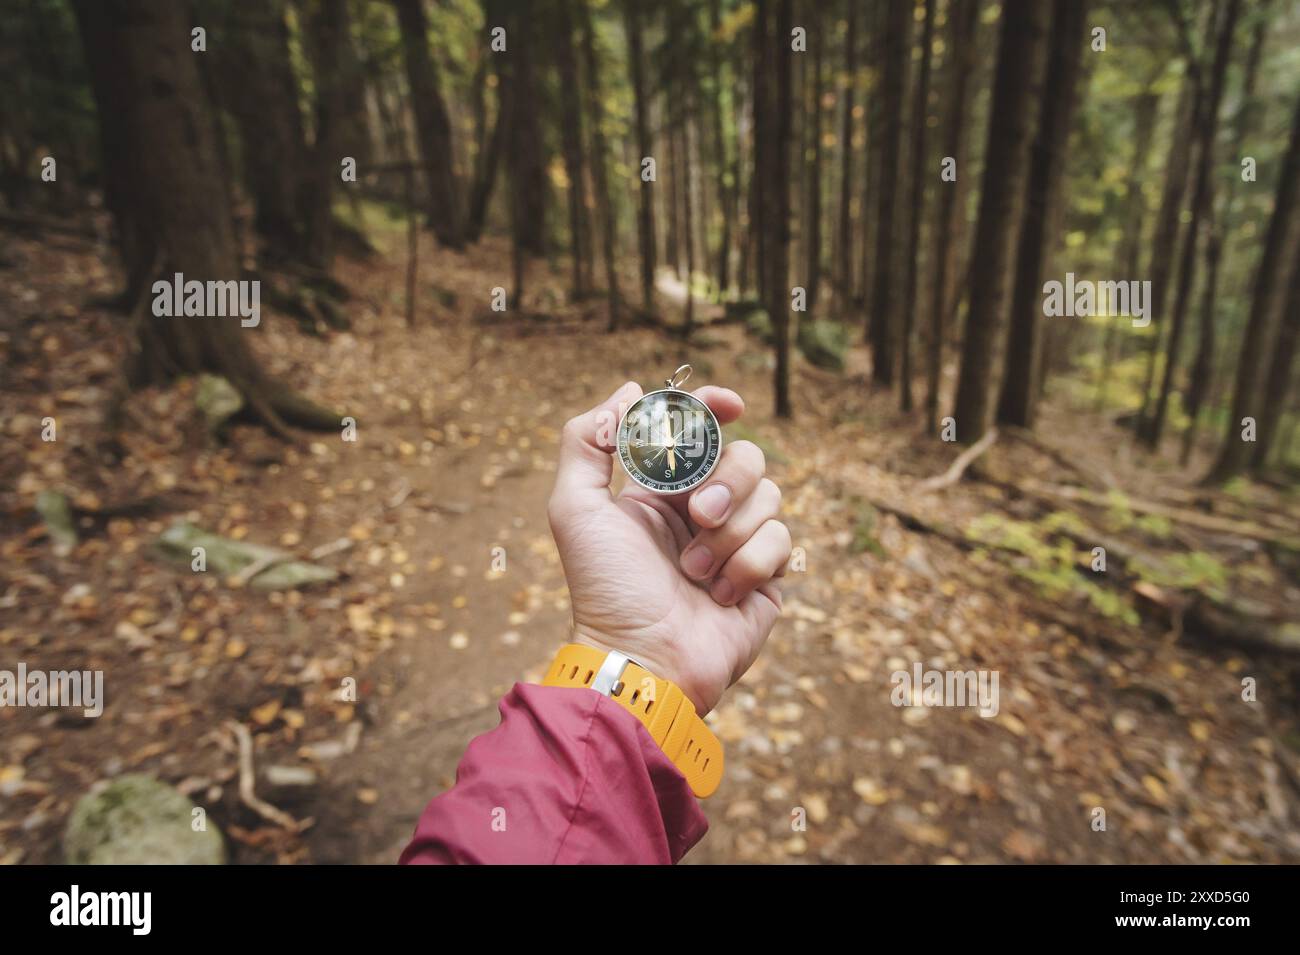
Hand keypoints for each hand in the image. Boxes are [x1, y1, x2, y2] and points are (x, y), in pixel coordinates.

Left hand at [547, 381, 790, 713]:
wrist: (644, 660)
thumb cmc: (605, 589)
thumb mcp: (575, 509)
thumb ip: (588, 442)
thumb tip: (631, 391)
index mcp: (661, 490)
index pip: (700, 430)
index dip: (716, 407)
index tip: (729, 404)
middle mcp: (702, 511)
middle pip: (746, 456)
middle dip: (726, 481)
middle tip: (699, 514)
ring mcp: (737, 543)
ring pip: (769, 496)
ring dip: (730, 533)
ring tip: (696, 572)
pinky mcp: (765, 577)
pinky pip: (781, 541)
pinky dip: (748, 565)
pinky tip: (719, 595)